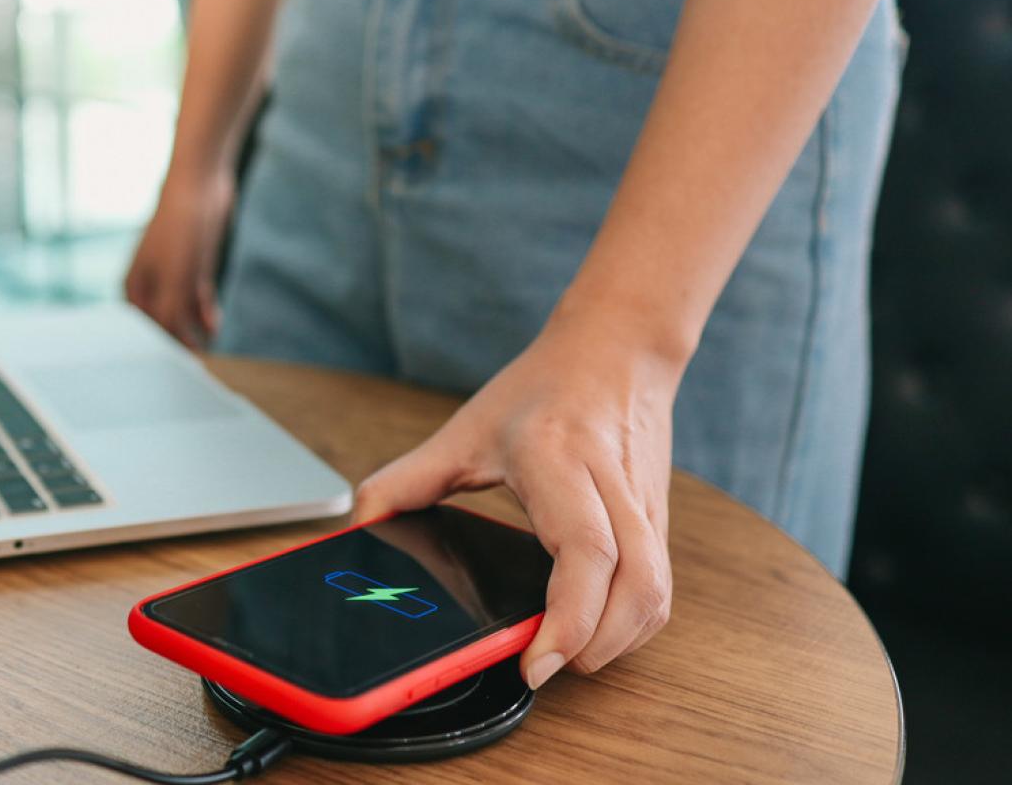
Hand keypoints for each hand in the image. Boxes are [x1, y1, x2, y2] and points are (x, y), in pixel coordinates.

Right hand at [124, 168, 235, 348]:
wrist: (200, 184)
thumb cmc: (180, 228)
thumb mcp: (177, 279)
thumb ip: (172, 315)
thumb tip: (176, 346)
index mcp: (135, 287)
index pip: (146, 330)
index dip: (162, 349)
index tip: (179, 369)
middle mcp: (150, 283)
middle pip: (163, 323)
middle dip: (179, 341)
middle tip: (198, 364)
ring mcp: (172, 274)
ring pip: (182, 312)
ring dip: (194, 330)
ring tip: (210, 348)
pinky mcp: (193, 266)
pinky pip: (197, 298)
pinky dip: (204, 313)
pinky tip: (214, 325)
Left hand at [352, 315, 681, 688]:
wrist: (616, 349)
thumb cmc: (540, 389)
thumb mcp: (462, 431)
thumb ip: (403, 482)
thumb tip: (359, 528)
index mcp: (559, 461)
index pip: (585, 552)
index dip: (569, 619)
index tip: (535, 662)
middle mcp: (611, 485)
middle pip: (635, 587)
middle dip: (593, 646)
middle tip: (542, 668)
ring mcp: (644, 505)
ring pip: (657, 594)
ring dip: (617, 642)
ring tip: (564, 655)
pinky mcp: (659, 520)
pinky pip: (659, 588)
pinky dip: (630, 623)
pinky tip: (593, 631)